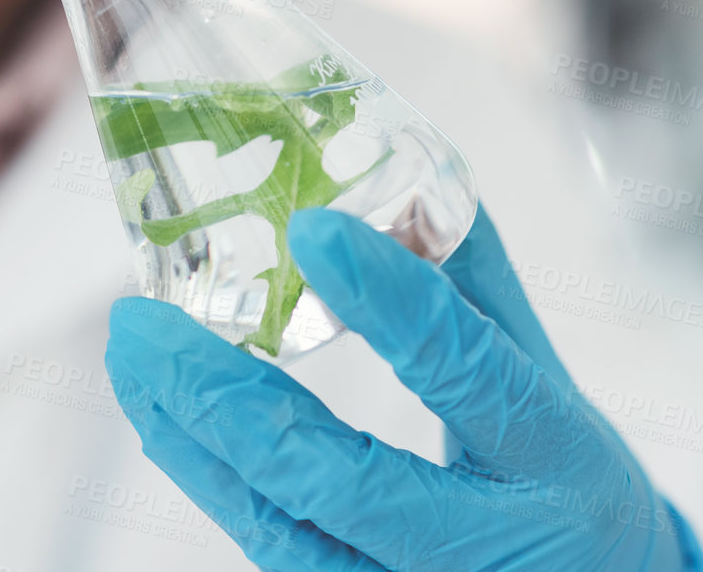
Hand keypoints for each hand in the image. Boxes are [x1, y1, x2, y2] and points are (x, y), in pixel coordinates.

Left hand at [105, 207, 702, 570]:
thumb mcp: (548, 374)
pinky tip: (169, 425)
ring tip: (134, 365)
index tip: (311, 228)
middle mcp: (491, 545)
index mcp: (554, 454)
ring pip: (288, 535)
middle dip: (228, 399)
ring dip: (194, 445)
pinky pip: (280, 557)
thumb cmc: (569, 475)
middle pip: (345, 481)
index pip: (465, 371)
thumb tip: (403, 169)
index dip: (389, 300)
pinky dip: (215, 486)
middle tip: (144, 323)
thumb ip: (474, 280)